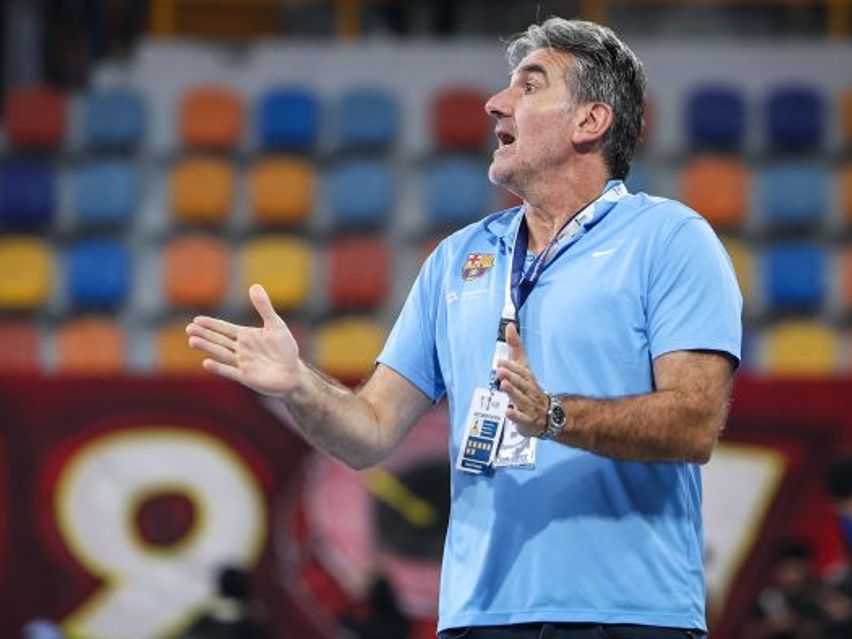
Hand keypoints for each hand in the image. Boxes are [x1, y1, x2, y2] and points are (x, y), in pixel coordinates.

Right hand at [186, 283, 302, 397]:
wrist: (293, 373)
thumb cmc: (285, 349)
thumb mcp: (276, 325)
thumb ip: (264, 307)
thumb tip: (254, 286)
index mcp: (246, 336)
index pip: (225, 328)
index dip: (211, 324)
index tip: (196, 319)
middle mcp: (240, 349)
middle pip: (219, 340)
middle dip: (204, 334)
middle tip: (189, 328)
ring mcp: (242, 363)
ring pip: (221, 353)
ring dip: (208, 347)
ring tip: (192, 341)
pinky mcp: (246, 377)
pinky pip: (230, 372)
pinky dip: (219, 368)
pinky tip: (206, 362)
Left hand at [494, 322, 548, 437]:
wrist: (548, 415)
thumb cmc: (531, 389)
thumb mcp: (523, 367)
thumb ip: (516, 348)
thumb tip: (510, 326)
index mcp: (528, 379)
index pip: (521, 371)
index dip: (511, 366)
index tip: (500, 361)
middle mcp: (529, 391)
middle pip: (521, 383)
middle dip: (511, 376)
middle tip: (500, 370)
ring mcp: (529, 406)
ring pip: (521, 399)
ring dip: (512, 392)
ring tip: (504, 385)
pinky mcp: (526, 421)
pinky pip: (521, 418)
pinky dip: (515, 415)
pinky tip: (507, 411)